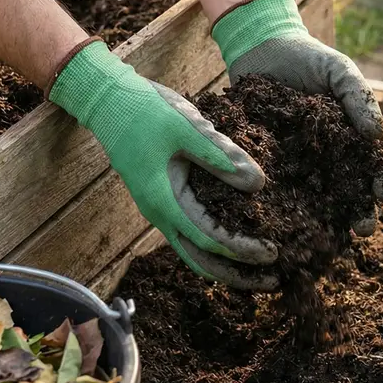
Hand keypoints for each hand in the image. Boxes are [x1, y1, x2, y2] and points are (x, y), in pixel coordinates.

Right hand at [49, 40, 279, 289]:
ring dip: (225, 266)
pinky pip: (190, 235)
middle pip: (200, 261)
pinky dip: (214, 248)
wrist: (109, 102)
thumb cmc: (147, 111)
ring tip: (259, 272)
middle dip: (236, 275)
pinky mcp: (164, 201)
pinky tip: (237, 242)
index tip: (272, 252)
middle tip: (274, 279)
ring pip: (193, 253)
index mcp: (165, 200)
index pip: (209, 239)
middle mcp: (160, 214)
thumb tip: (258, 183)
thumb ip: (222, 155)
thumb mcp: (188, 128)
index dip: (241, 250)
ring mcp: (160, 210)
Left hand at [213, 0, 382, 233]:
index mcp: (354, 136)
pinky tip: (292, 225)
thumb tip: (376, 135)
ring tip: (337, 236)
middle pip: (353, 191)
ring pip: (321, 200)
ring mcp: (302, 165)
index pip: (377, 164)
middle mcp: (332, 157)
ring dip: (331, 221)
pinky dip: (290, 211)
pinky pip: (283, 191)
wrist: (259, 49)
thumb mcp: (338, 70)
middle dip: (362, 212)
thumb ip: (359, 97)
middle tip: (364, 228)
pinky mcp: (272, 167)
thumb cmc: (306, 58)